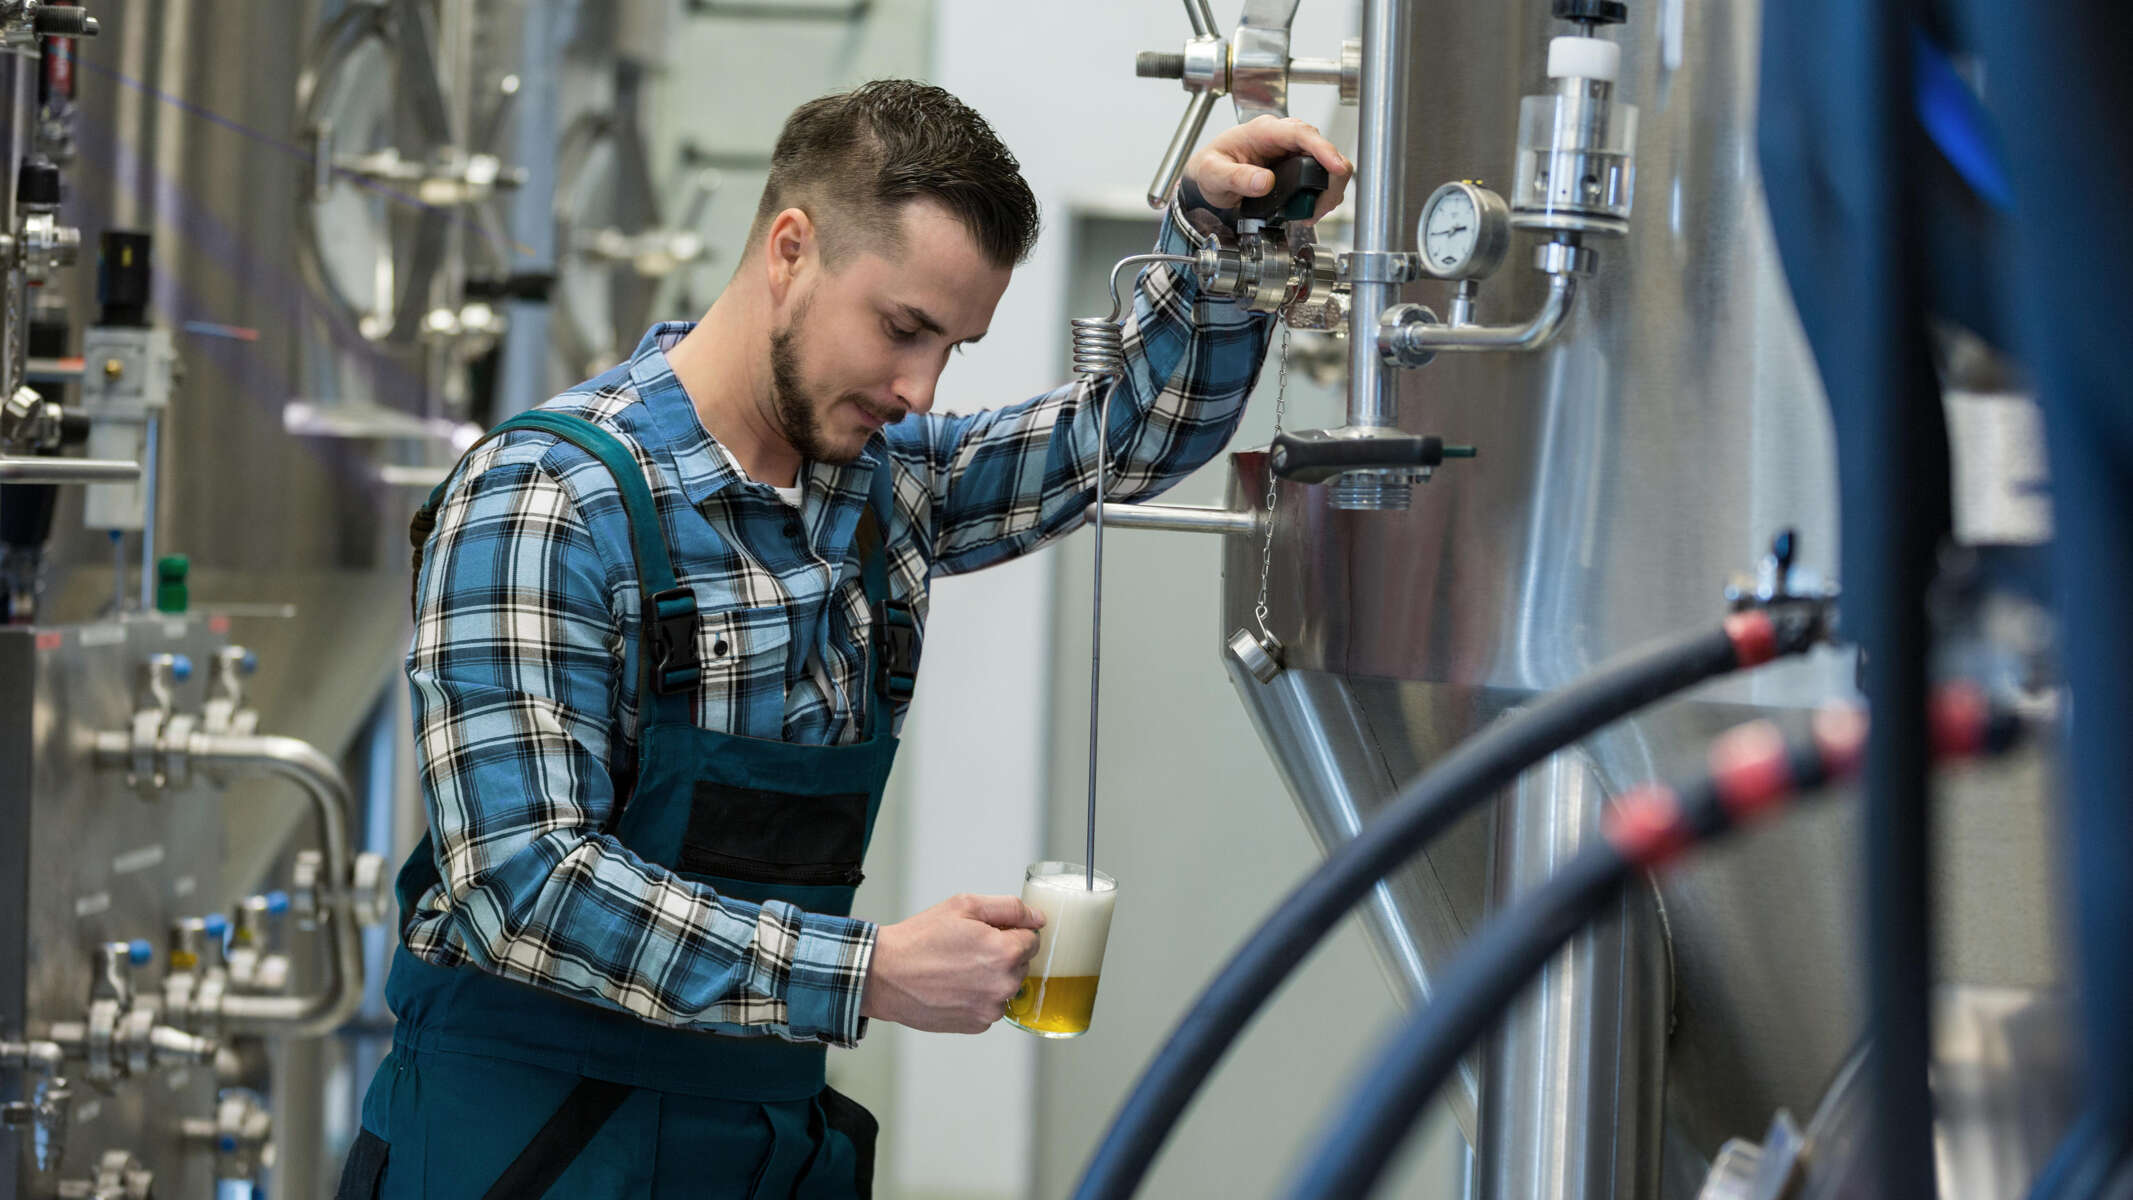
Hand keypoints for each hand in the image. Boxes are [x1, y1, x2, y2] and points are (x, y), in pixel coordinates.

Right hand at [861, 893, 1044, 1033]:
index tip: (988, 932)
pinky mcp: (977, 1025)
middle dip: (1003, 954)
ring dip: (991, 976)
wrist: (884, 975)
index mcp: (1006, 953)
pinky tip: (954, 986)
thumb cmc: (920, 939)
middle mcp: (1004, 985)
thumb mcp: (965, 906)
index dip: (1011, 931)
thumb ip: (1009, 908)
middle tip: (968, 948)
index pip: (1033, 939)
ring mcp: (991, 1009)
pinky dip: (978, 996)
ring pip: (1006, 986)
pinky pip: (990, 1006)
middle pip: (1022, 964)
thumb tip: (1038, 919)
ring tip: (958, 968)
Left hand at [1183, 114, 1353, 220]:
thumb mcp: (1213, 173)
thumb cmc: (1210, 168)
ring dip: (1326, 192)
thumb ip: (1236, 177)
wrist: (1208, 178)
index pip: (1300, 133)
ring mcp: (1292, 152)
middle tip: (1317, 209)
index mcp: (1263, 131)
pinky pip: (1320, 179)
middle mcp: (1282, 137)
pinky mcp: (1297, 168)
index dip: (1323, 149)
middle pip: (1322, 150)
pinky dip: (1320, 197)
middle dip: (1329, 180)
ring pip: (1327, 166)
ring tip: (1309, 214)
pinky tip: (1306, 211)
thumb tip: (1265, 182)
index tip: (1336, 168)